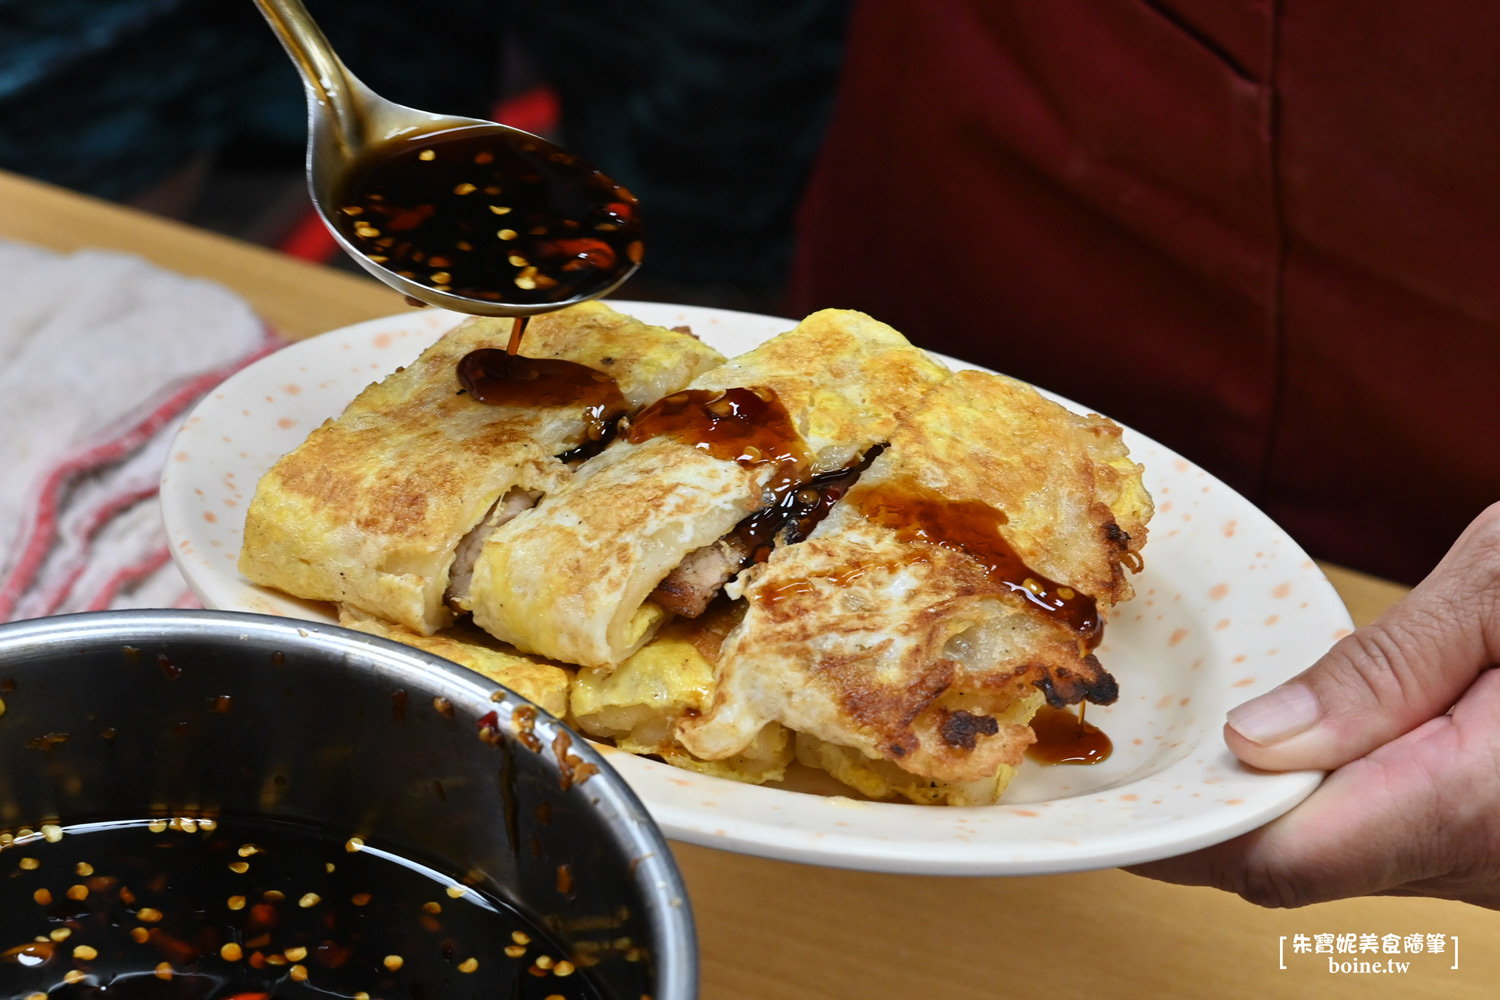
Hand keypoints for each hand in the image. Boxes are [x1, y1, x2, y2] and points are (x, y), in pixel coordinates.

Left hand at [1128, 503, 1499, 907]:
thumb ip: (1385, 668)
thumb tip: (1255, 738)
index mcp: (1478, 803)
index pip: (1283, 855)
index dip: (1182, 830)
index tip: (1110, 796)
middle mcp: (1488, 863)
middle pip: (1299, 866)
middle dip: (1207, 812)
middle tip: (1122, 756)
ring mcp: (1494, 867)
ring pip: (1342, 860)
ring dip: (1264, 804)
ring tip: (1187, 740)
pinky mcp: (1496, 849)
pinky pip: (1389, 843)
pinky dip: (1327, 797)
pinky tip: (1287, 744)